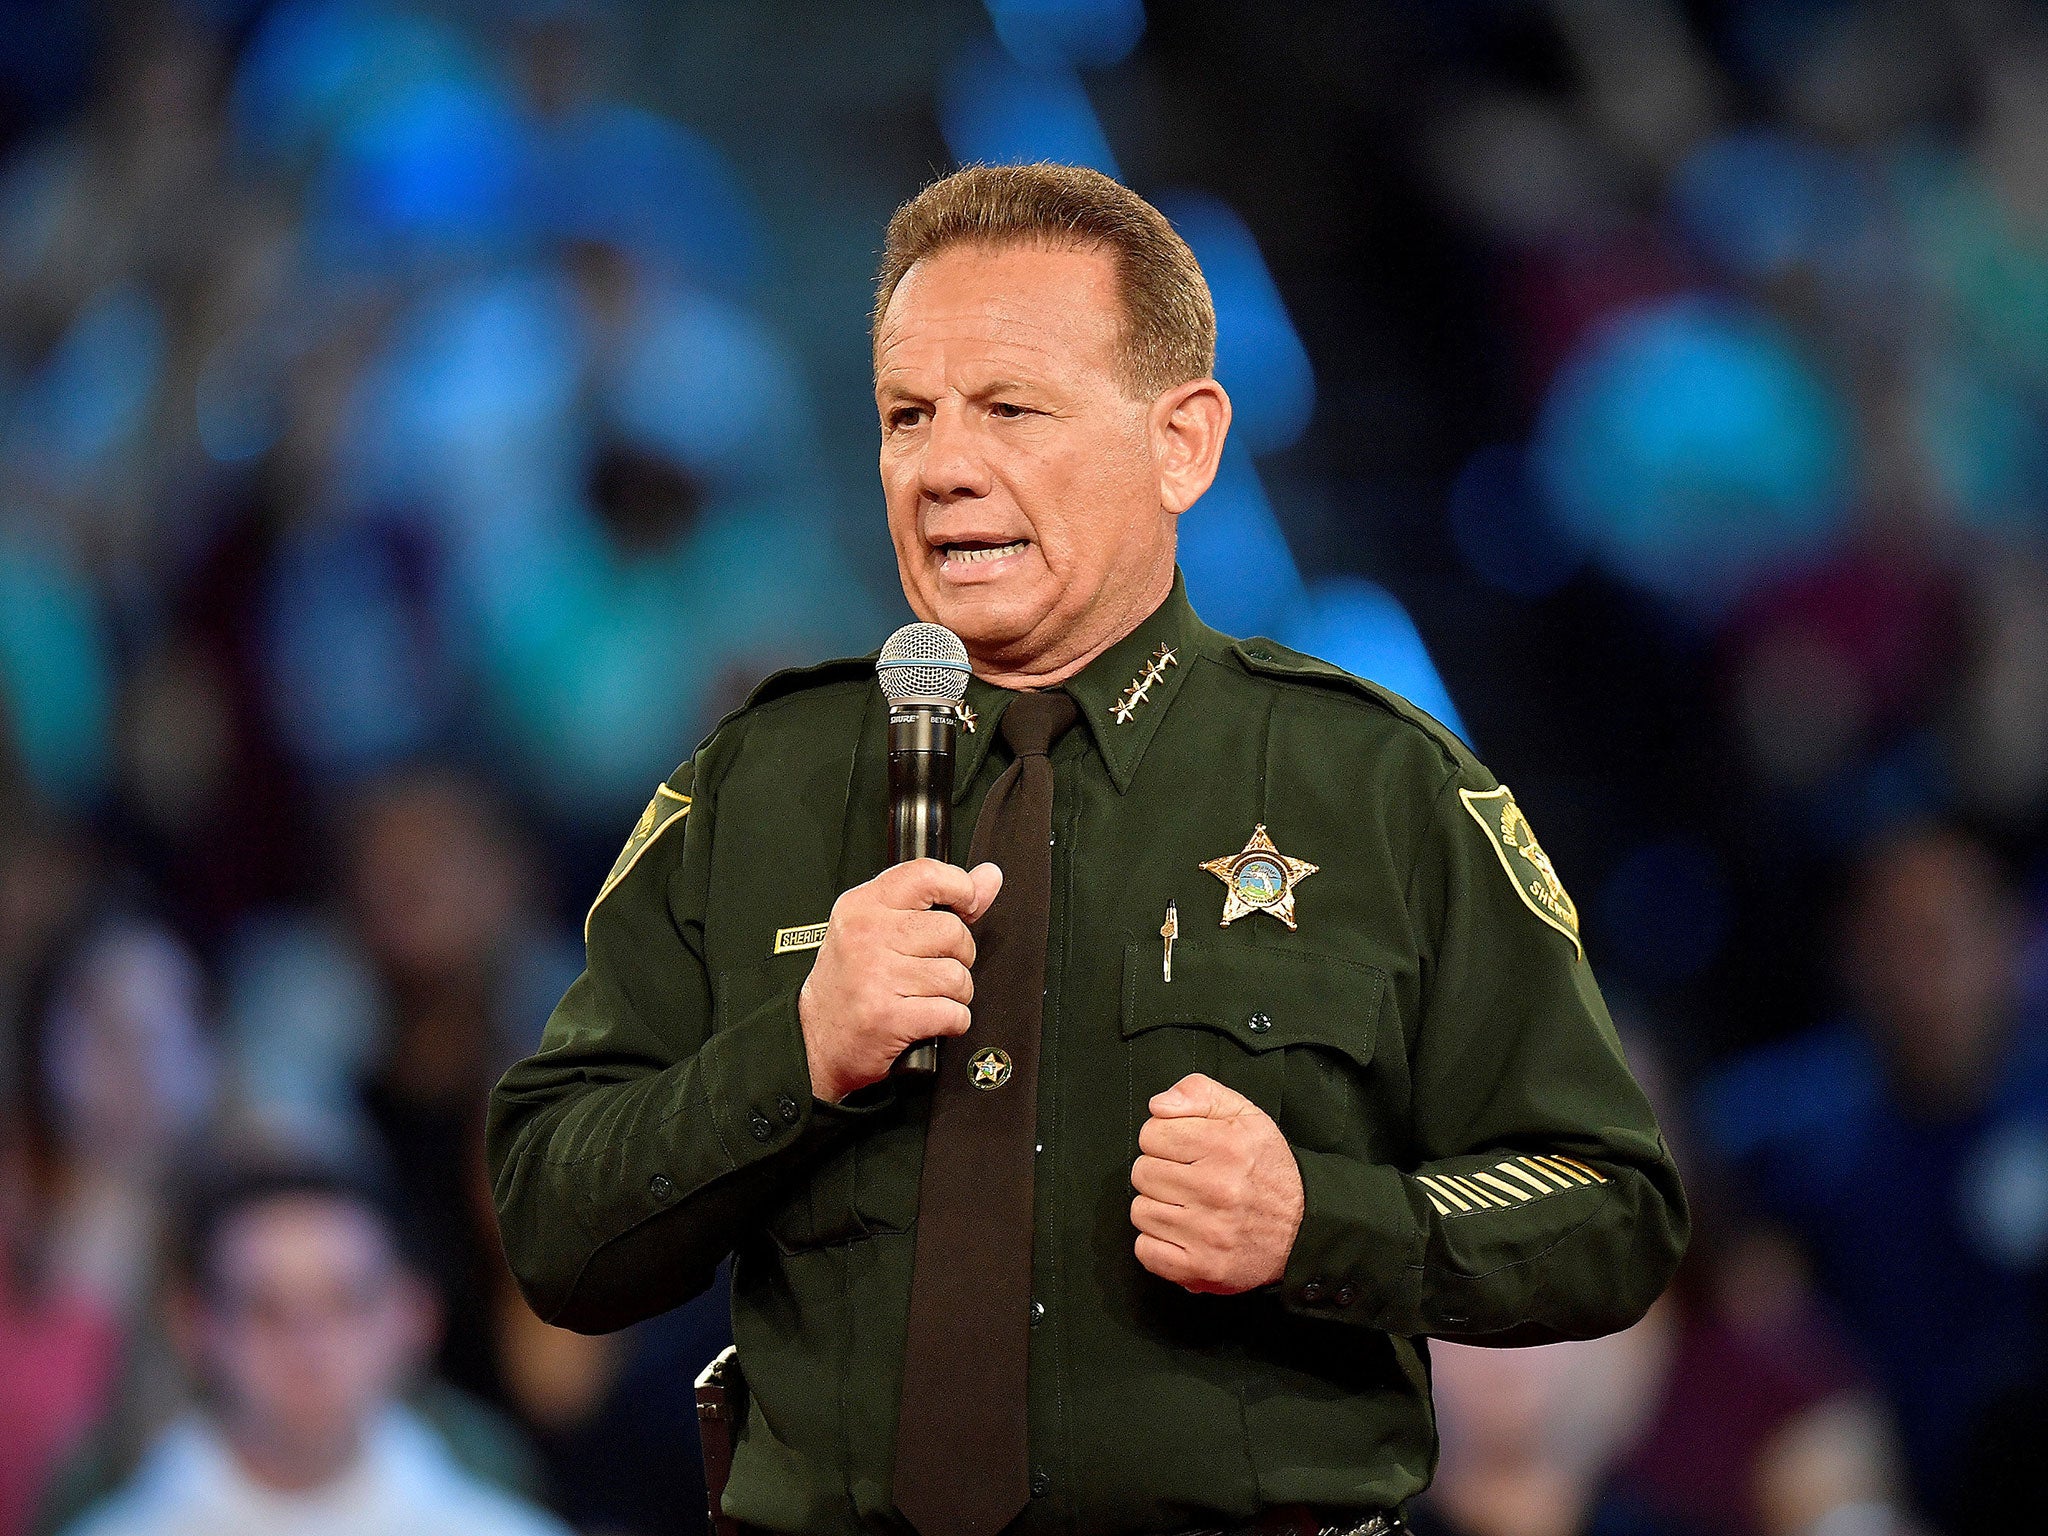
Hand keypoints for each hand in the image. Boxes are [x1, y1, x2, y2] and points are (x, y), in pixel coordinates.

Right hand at [798, 859, 1002, 1102]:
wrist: (815, 1041)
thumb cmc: (850, 983)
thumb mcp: (881, 930)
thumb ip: (940, 900)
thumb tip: (988, 876)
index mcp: (863, 906)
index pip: (926, 875)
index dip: (961, 888)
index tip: (966, 905)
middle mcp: (866, 936)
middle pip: (953, 931)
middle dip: (958, 956)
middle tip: (933, 968)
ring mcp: (876, 976)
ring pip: (957, 976)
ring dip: (955, 994)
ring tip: (926, 997)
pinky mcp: (888, 1017)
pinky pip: (953, 1013)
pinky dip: (952, 1022)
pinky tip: (927, 1020)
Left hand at [1130, 1073, 1304, 1293]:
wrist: (1305, 1228)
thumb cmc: (1267, 1168)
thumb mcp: (1244, 1115)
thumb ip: (1199, 1093)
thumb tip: (1158, 1105)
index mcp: (1226, 1145)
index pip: (1152, 1133)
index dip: (1164, 1138)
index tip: (1184, 1149)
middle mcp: (1217, 1189)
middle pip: (1142, 1172)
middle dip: (1160, 1172)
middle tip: (1188, 1179)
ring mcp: (1208, 1232)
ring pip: (1141, 1211)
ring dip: (1158, 1208)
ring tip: (1187, 1207)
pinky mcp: (1201, 1267)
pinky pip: (1145, 1250)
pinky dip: (1157, 1244)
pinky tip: (1181, 1233)